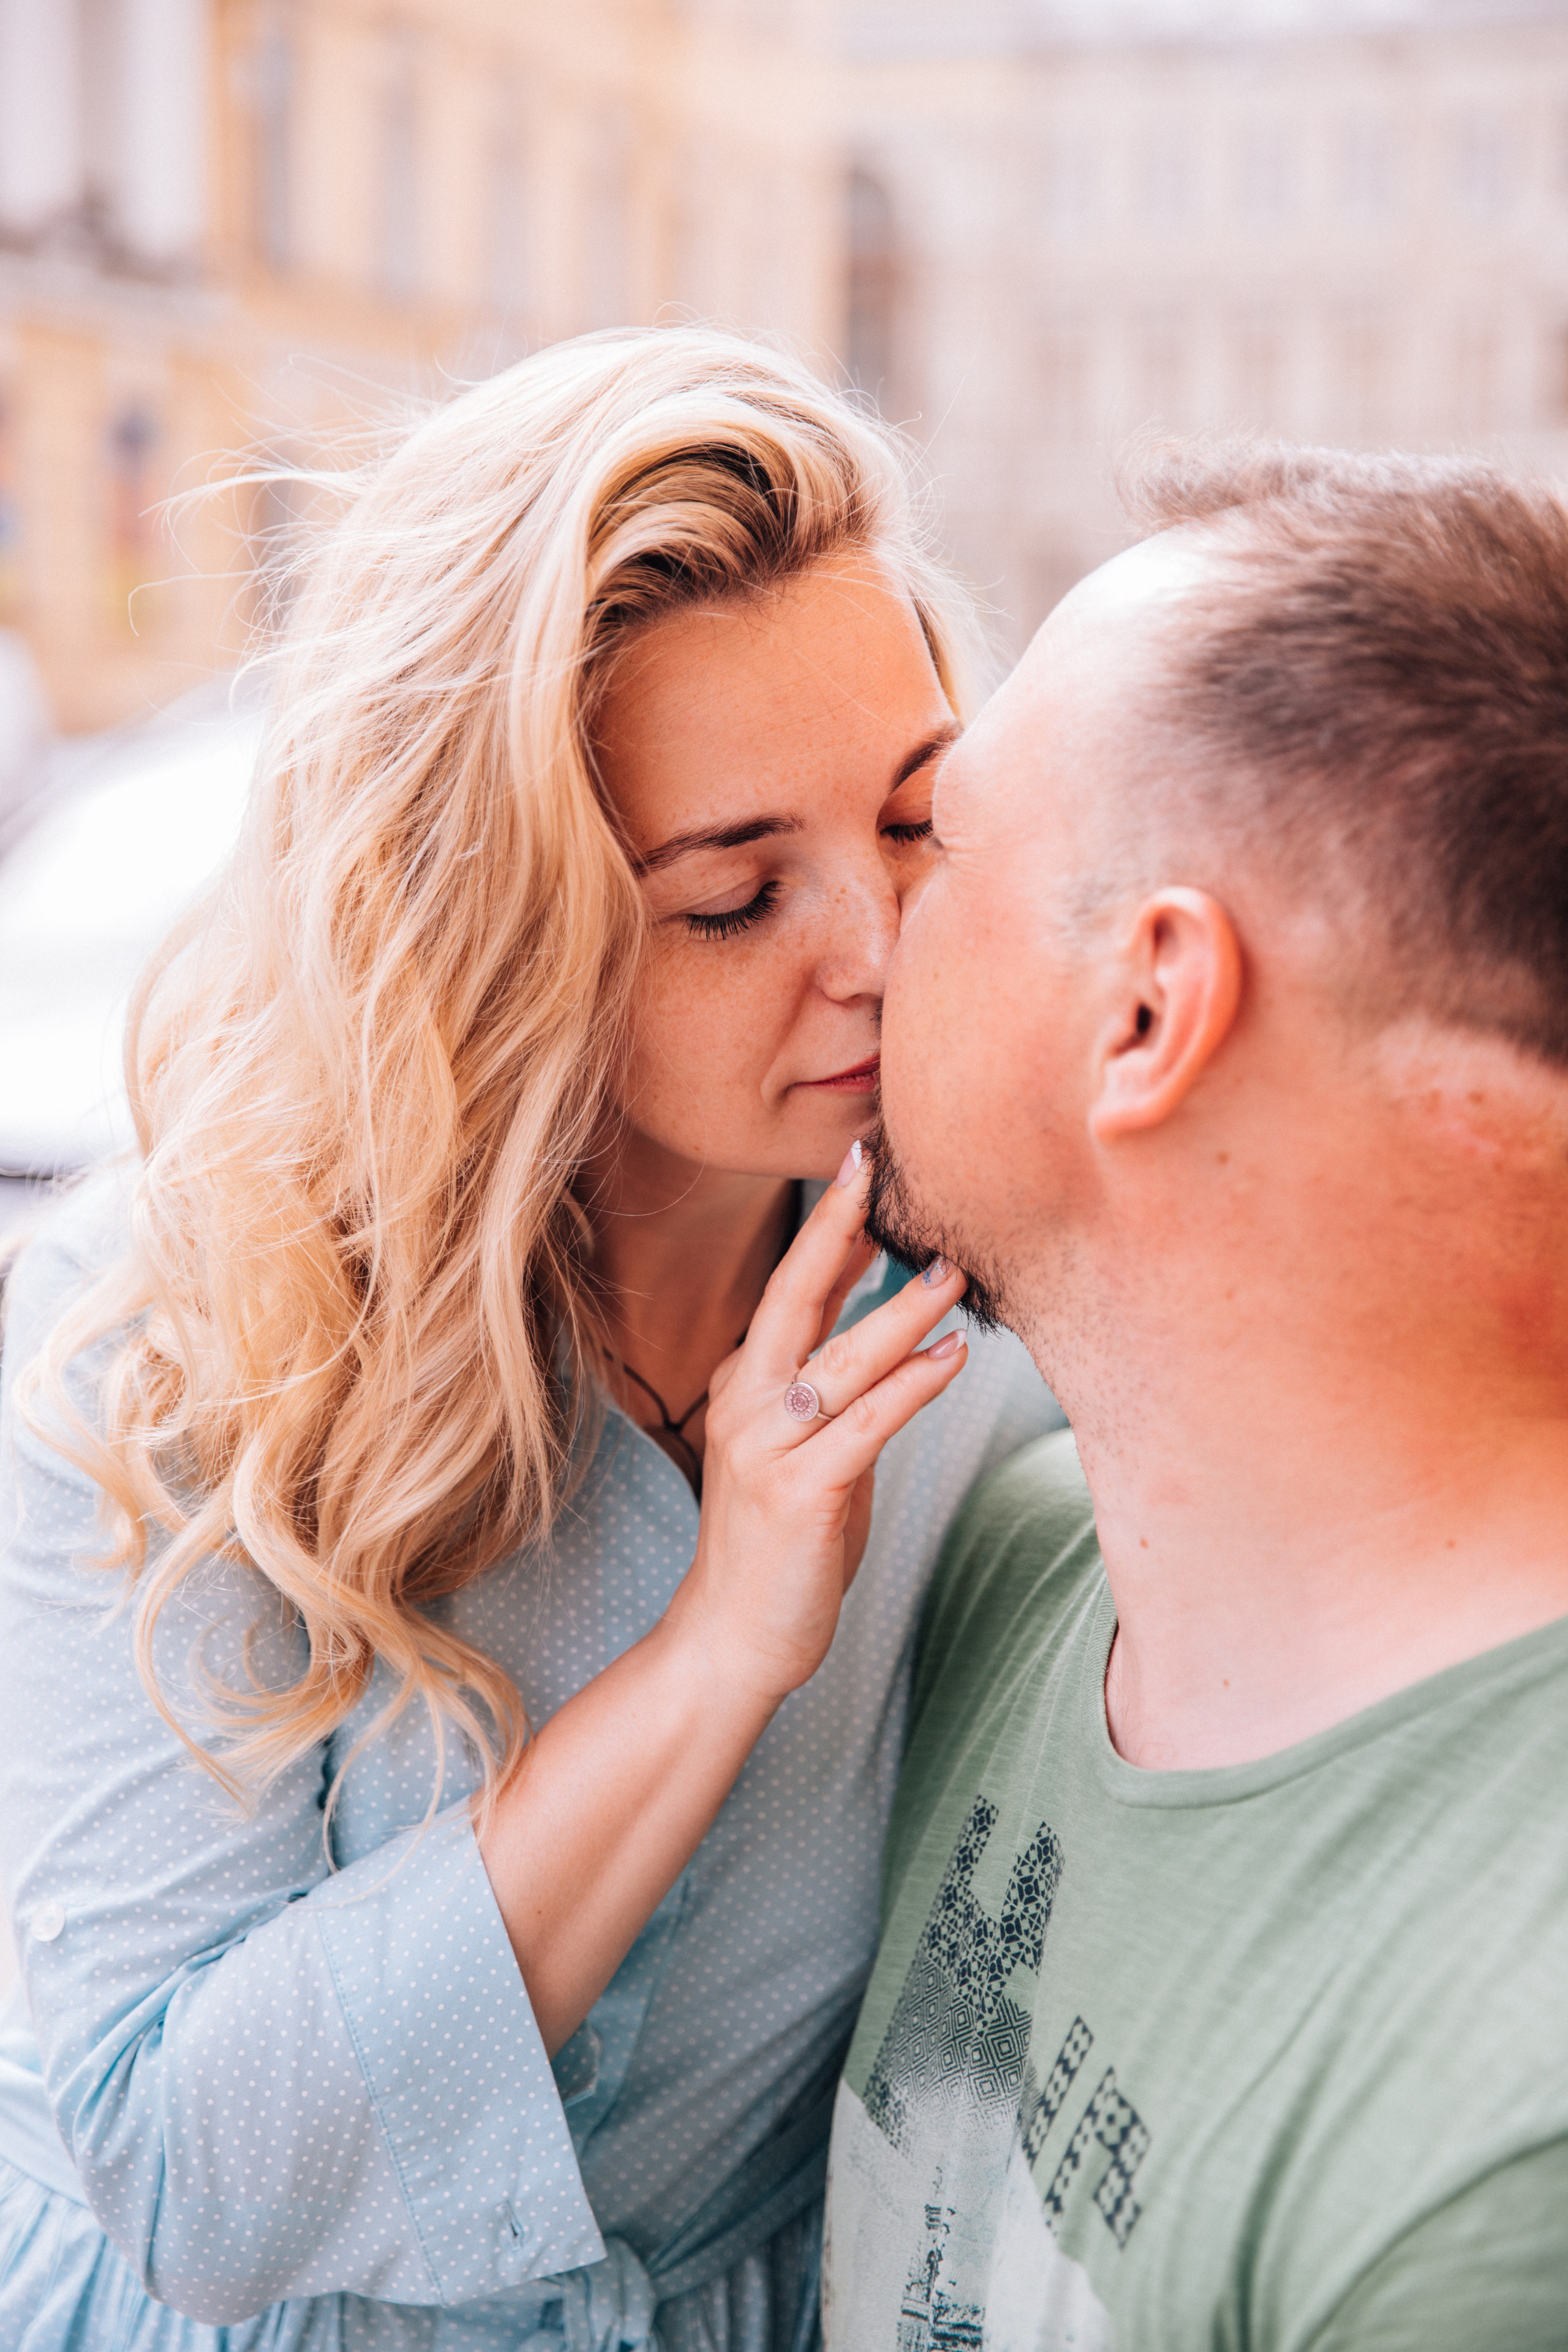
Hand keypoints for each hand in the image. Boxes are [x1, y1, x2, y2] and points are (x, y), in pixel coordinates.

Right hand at [664, 1149, 968, 1703]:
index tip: (862, 1169)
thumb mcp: (802, 1451)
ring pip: (842, 1358)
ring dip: (904, 1309)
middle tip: (881, 1169)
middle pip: (793, 1296)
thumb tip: (894, 1332)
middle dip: (838, 1227)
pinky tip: (952, 1356)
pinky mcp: (800, 1493)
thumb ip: (835, 1393)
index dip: (828, 1229)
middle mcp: (745, 1404)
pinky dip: (913, 1386)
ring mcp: (767, 1447)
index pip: (790, 1291)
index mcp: (744, 1386)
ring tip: (956, 1269)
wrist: (732, 1639)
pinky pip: (866, 1425)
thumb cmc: (781, 1545)